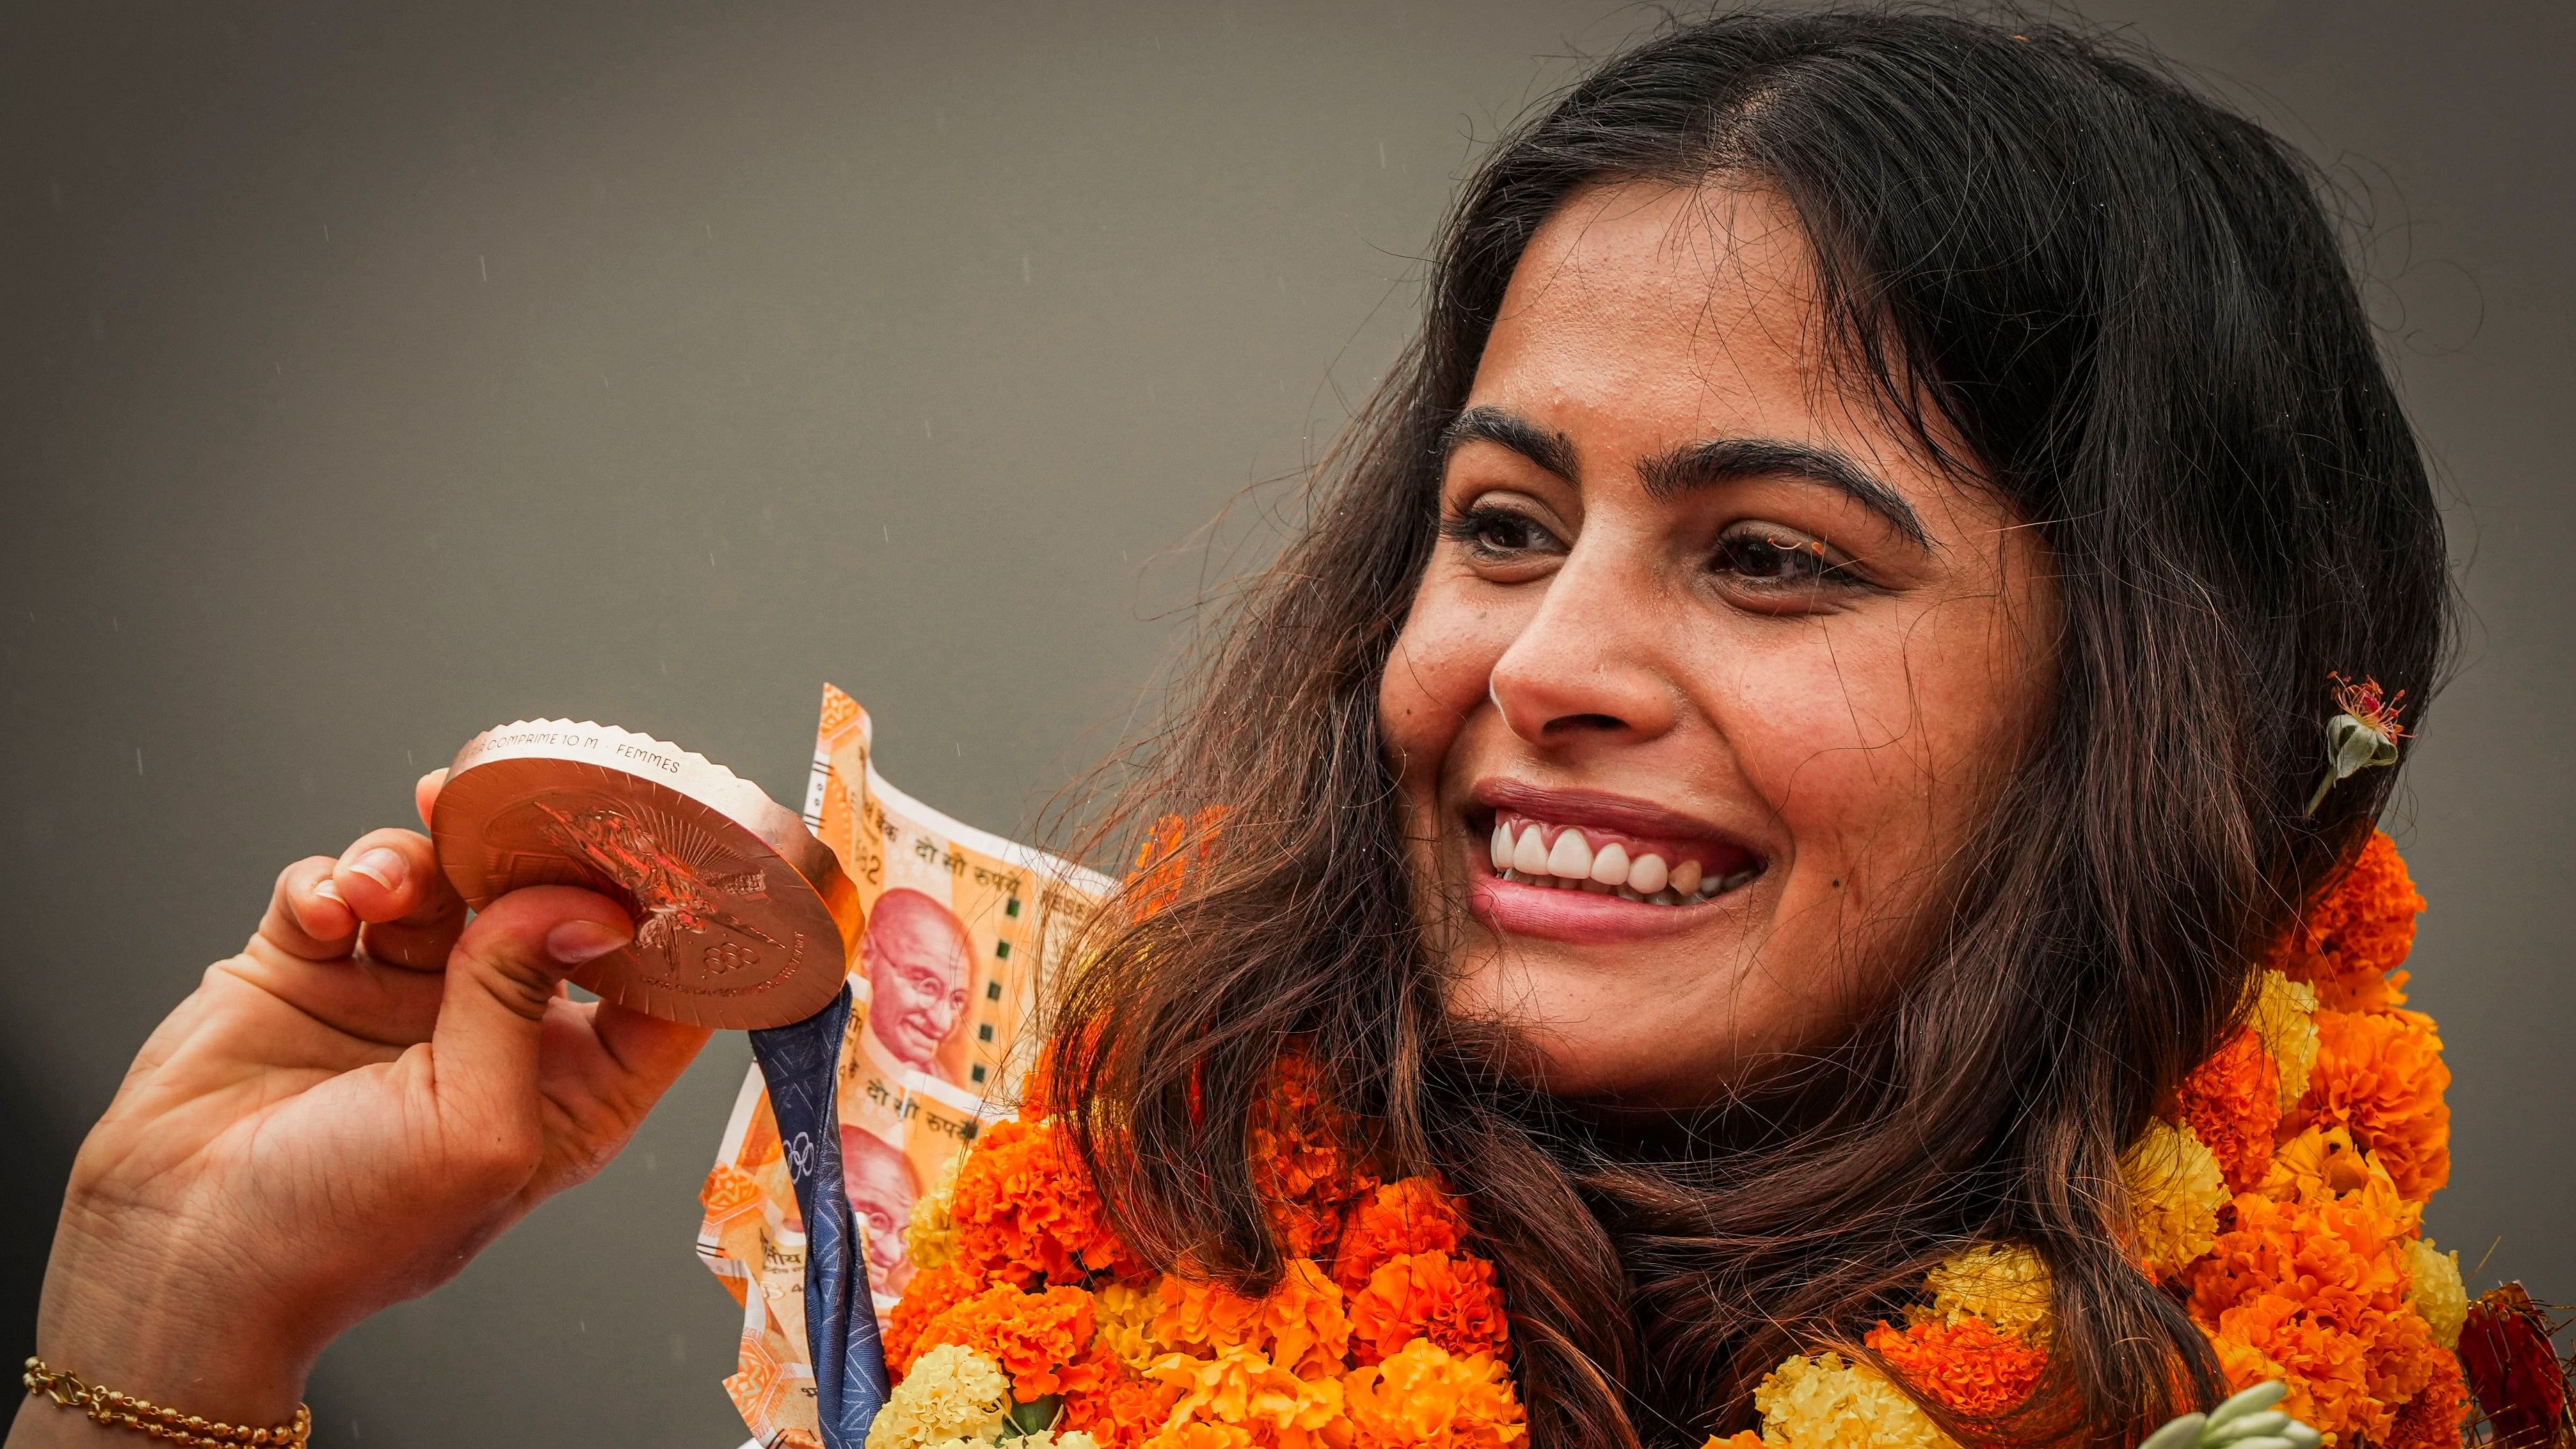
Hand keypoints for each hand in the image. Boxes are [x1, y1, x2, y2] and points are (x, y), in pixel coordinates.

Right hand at [11, 772, 712, 1444]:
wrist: (182, 1256)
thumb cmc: (342, 1234)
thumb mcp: (475, 1131)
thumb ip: (524, 1004)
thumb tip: (586, 905)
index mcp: (563, 1091)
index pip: (651, 994)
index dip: (667, 926)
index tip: (662, 859)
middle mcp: (489, 1033)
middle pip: (541, 906)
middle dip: (529, 853)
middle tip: (513, 810)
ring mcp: (395, 994)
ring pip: (437, 878)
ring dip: (415, 862)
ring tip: (380, 890)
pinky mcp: (307, 968)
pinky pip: (336, 885)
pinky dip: (332, 881)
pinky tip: (326, 915)